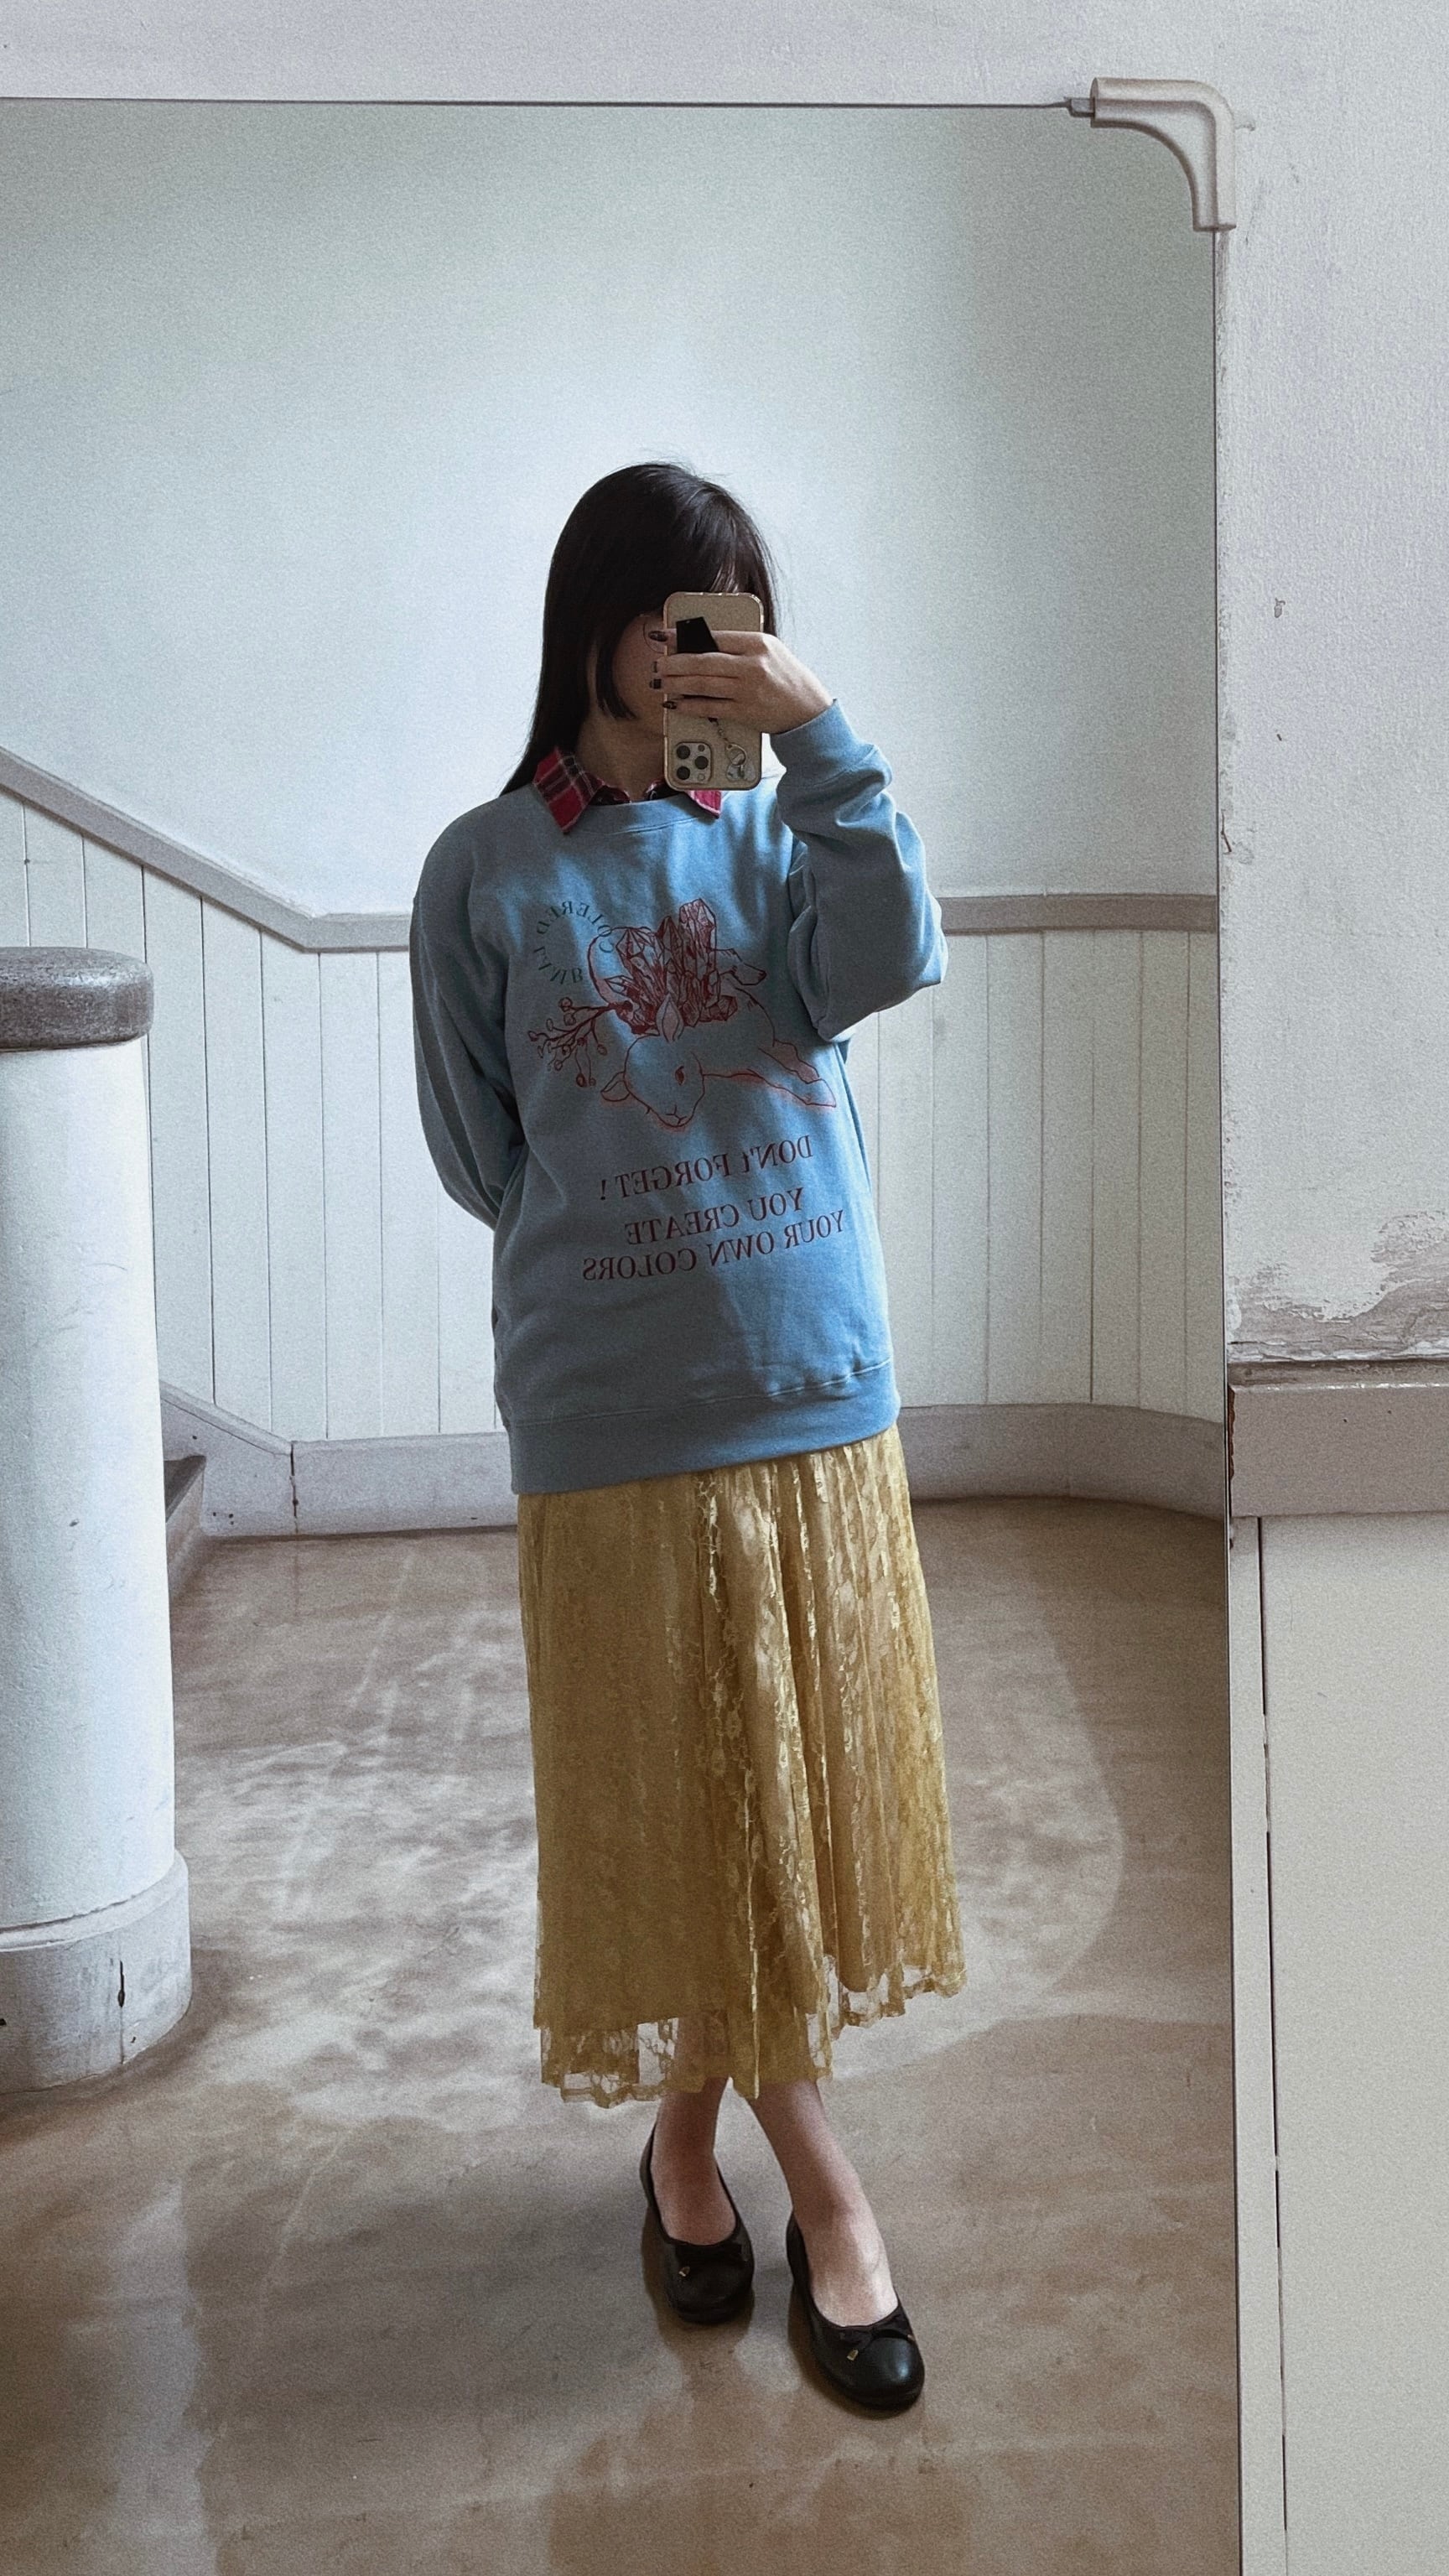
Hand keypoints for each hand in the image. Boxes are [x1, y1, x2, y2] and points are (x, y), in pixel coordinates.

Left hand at [650, 625, 833, 734]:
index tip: (664, 636)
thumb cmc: (786, 678)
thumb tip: (700, 645)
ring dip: (676, 683)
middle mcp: (752, 665)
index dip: (683, 637)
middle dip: (674, 662)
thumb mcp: (769, 651)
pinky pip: (709, 708)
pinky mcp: (744, 713)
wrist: (808, 710)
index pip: (713, 636)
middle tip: (657, 663)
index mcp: (758, 643)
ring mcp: (748, 690)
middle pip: (703, 661)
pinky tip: (675, 704)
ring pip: (702, 684)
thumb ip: (739, 646)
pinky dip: (689, 706)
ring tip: (660, 682)